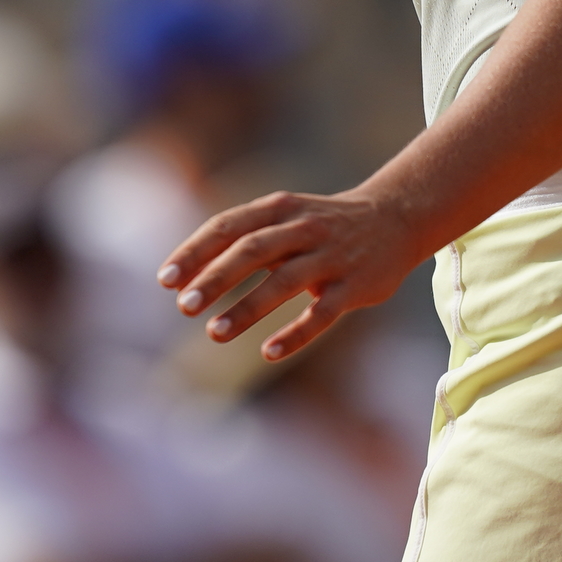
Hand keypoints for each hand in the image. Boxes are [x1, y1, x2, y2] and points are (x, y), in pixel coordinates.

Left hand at [157, 187, 428, 360]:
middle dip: (216, 278)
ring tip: (214, 332)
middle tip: (184, 306)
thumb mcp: (283, 218)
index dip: (195, 252)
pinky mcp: (354, 287)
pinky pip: (322, 314)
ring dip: (247, 308)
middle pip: (252, 250)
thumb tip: (183, 280)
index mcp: (278, 208)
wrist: (395, 218)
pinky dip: (295, 333)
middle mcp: (303, 228)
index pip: (227, 226)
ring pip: (283, 282)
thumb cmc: (321, 225)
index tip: (165, 280)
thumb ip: (239, 241)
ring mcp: (330, 257)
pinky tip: (268, 352)